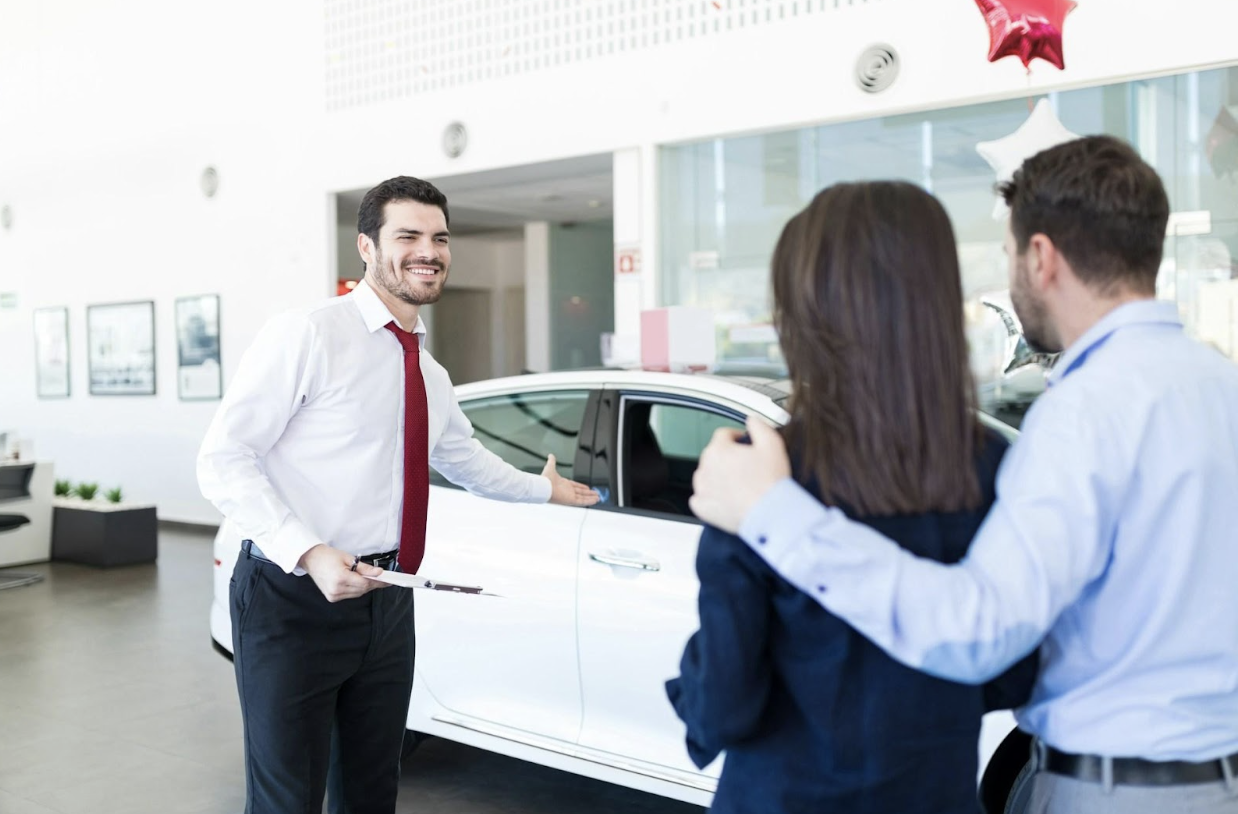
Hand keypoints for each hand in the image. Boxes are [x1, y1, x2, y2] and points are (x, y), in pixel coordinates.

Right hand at [298, 544, 389, 602]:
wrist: (311, 559)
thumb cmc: (328, 556)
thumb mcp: (349, 558)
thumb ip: (365, 568)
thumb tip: (379, 573)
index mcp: (340, 578)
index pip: (365, 583)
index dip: (378, 582)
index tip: (389, 580)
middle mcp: (336, 590)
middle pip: (362, 590)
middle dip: (373, 584)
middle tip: (383, 578)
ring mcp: (333, 595)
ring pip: (357, 594)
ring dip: (365, 587)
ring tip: (370, 578)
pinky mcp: (332, 597)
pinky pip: (350, 595)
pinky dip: (356, 589)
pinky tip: (358, 582)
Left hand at [542, 454, 600, 505]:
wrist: (543, 487)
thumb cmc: (545, 479)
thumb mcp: (550, 467)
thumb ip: (552, 461)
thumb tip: (550, 455)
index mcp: (564, 484)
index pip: (575, 486)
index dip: (582, 487)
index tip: (587, 488)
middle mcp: (567, 491)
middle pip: (580, 493)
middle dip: (588, 494)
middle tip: (596, 494)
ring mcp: (569, 496)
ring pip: (583, 498)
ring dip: (590, 498)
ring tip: (598, 498)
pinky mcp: (571, 500)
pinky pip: (582, 501)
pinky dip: (589, 501)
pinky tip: (595, 500)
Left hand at [689, 416, 790, 532]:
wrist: (770, 513)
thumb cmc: (770, 483)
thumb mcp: (772, 444)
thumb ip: (759, 426)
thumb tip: (752, 420)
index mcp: (719, 450)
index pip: (723, 434)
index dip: (736, 437)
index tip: (744, 443)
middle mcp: (705, 468)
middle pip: (713, 454)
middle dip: (728, 457)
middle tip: (747, 466)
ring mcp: (702, 489)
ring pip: (705, 475)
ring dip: (718, 476)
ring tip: (738, 483)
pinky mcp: (702, 508)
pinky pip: (700, 498)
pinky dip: (710, 497)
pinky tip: (724, 498)